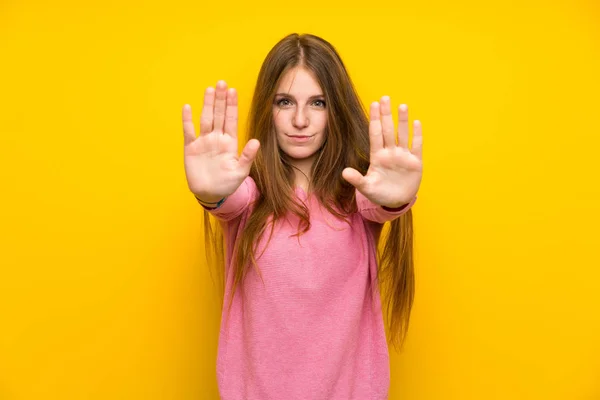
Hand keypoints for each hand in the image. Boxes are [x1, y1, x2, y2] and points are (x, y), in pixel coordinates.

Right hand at [182, 80, 259, 201]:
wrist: (210, 194)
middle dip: (220, 100)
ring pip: (205, 119)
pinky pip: (189, 132)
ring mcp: (204, 142)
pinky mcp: (191, 149)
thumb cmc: (227, 184)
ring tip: (209, 89)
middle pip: (218, 115)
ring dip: (207, 105)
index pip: (231, 120)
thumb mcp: (240, 172)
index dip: (231, 106)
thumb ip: (247, 156)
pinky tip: (187, 107)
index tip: (233, 91)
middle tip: (222, 83)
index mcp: (230, 143)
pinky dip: (187, 120)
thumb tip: (256, 141)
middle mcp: (217, 139)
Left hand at [342, 96, 422, 207]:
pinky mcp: (415, 162)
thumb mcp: (367, 188)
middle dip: (386, 114)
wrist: (396, 202)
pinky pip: (417, 146)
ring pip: (403, 134)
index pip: (375, 134)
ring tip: (402, 106)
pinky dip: (417, 135)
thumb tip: (344, 172)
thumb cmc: (379, 193)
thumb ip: (357, 179)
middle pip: (388, 130)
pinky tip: (416, 123)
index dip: (374, 120)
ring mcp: (403, 156)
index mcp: (377, 156)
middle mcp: (390, 152)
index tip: (373, 104)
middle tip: (385, 98)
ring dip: (402, 121)